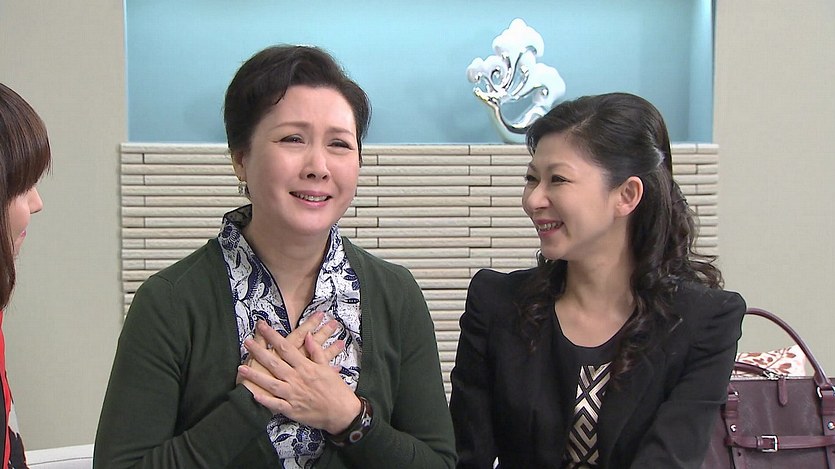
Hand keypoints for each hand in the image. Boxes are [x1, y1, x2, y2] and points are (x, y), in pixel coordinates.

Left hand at [238, 321, 360, 433]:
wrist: (341, 412)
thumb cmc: (336, 389)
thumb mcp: (327, 368)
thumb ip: (316, 352)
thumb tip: (308, 336)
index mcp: (306, 367)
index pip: (286, 348)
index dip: (272, 336)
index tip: (262, 326)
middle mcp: (297, 379)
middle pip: (275, 363)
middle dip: (259, 352)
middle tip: (246, 342)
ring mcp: (293, 395)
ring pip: (271, 384)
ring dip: (255, 376)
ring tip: (241, 368)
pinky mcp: (291, 409)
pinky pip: (275, 404)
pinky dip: (264, 400)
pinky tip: (253, 394)